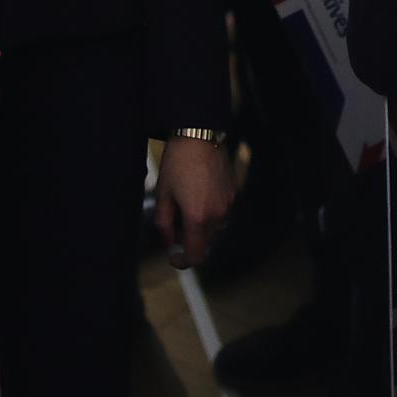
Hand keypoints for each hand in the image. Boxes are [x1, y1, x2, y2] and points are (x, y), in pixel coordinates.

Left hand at [155, 136, 234, 268]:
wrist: (199, 134)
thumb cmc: (178, 163)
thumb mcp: (163, 194)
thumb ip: (164, 224)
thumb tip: (169, 242)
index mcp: (197, 217)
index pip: (195, 255)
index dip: (182, 261)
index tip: (173, 256)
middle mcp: (217, 214)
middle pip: (205, 242)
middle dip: (188, 239)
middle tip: (174, 223)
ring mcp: (228, 204)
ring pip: (214, 228)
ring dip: (200, 225)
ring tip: (186, 203)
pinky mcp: (233, 192)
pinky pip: (221, 212)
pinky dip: (209, 211)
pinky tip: (198, 192)